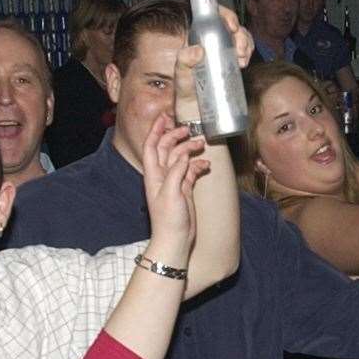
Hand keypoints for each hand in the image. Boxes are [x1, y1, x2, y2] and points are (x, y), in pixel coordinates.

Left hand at [139, 114, 202, 265]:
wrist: (175, 240)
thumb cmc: (168, 220)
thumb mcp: (170, 193)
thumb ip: (176, 172)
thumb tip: (184, 155)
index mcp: (153, 175)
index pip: (151, 146)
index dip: (156, 130)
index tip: (165, 117)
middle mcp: (162, 175)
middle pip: (166, 148)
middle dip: (176, 136)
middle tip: (189, 129)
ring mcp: (174, 182)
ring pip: (181, 158)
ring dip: (190, 149)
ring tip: (202, 144)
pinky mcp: (185, 189)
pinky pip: (191, 171)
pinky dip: (199, 165)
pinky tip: (207, 165)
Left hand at [172, 7, 253, 122]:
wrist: (197, 114)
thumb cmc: (185, 94)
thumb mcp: (181, 77)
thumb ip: (183, 62)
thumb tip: (198, 49)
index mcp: (198, 38)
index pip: (212, 17)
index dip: (225, 15)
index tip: (232, 26)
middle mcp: (211, 42)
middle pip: (230, 26)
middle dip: (240, 34)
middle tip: (239, 51)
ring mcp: (223, 52)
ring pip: (240, 36)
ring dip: (246, 43)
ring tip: (241, 59)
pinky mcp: (232, 63)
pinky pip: (244, 50)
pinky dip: (248, 52)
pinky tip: (243, 62)